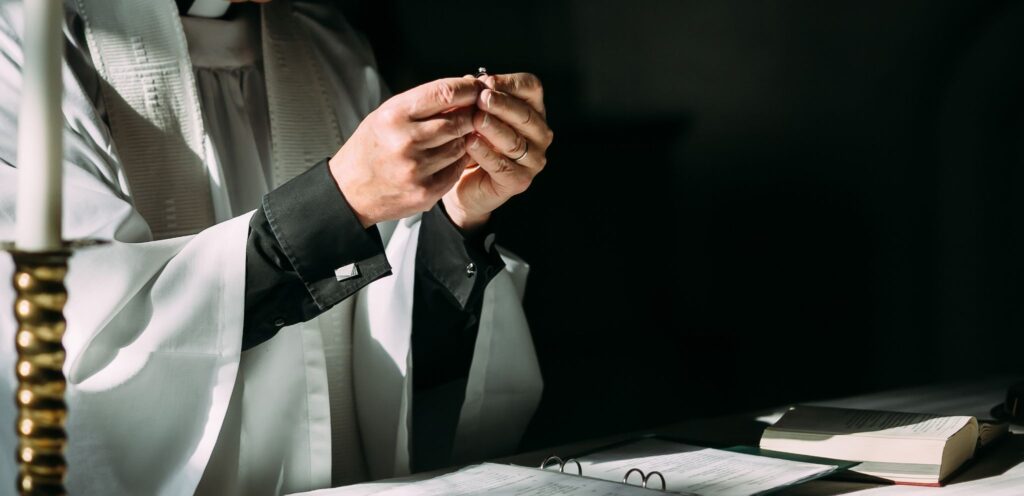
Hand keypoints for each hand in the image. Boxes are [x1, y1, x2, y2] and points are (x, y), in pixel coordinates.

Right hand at [329, 77, 479, 226]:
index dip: (468, 88)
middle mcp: (405, 141)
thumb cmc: (371, 147)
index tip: (478, 86)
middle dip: (471, 114)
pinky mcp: (425, 191)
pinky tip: (446, 157)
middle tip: (475, 112)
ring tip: (454, 136)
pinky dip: (457, 161)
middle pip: (458, 120)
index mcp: (394, 115)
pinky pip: (456, 169)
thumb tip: (464, 90)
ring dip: (463, 138)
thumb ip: (423, 104)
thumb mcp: (387, 115)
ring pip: (460, 145)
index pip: (444, 93)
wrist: (349, 190)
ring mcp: (416, 168)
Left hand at [442, 73, 553, 230]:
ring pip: (514, 141)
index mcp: (533, 110)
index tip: (486, 82)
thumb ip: (475, 97)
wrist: (461, 181)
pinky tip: (469, 143)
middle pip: (525, 114)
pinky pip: (502, 166)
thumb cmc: (471, 141)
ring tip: (475, 119)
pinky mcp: (519, 181)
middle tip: (481, 99)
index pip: (531, 88)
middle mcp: (539, 134)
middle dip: (501, 104)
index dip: (510, 83)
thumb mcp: (473, 112)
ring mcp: (533, 160)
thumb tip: (470, 81)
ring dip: (493, 128)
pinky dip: (485, 153)